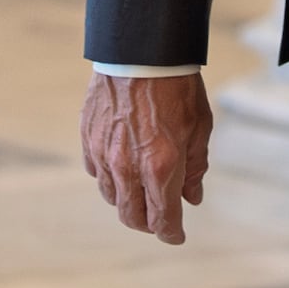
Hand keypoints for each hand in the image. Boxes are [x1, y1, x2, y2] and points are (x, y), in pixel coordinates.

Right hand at [82, 71, 213, 243]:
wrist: (142, 51)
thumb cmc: (177, 87)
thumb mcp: (200, 127)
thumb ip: (195, 167)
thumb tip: (191, 197)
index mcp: (161, 168)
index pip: (163, 219)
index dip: (171, 234)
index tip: (177, 236)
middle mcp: (128, 167)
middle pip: (132, 216)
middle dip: (148, 224)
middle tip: (160, 219)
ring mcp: (104, 154)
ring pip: (111, 197)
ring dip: (128, 201)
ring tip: (141, 192)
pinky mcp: (88, 139)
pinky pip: (95, 172)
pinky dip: (109, 178)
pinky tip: (121, 168)